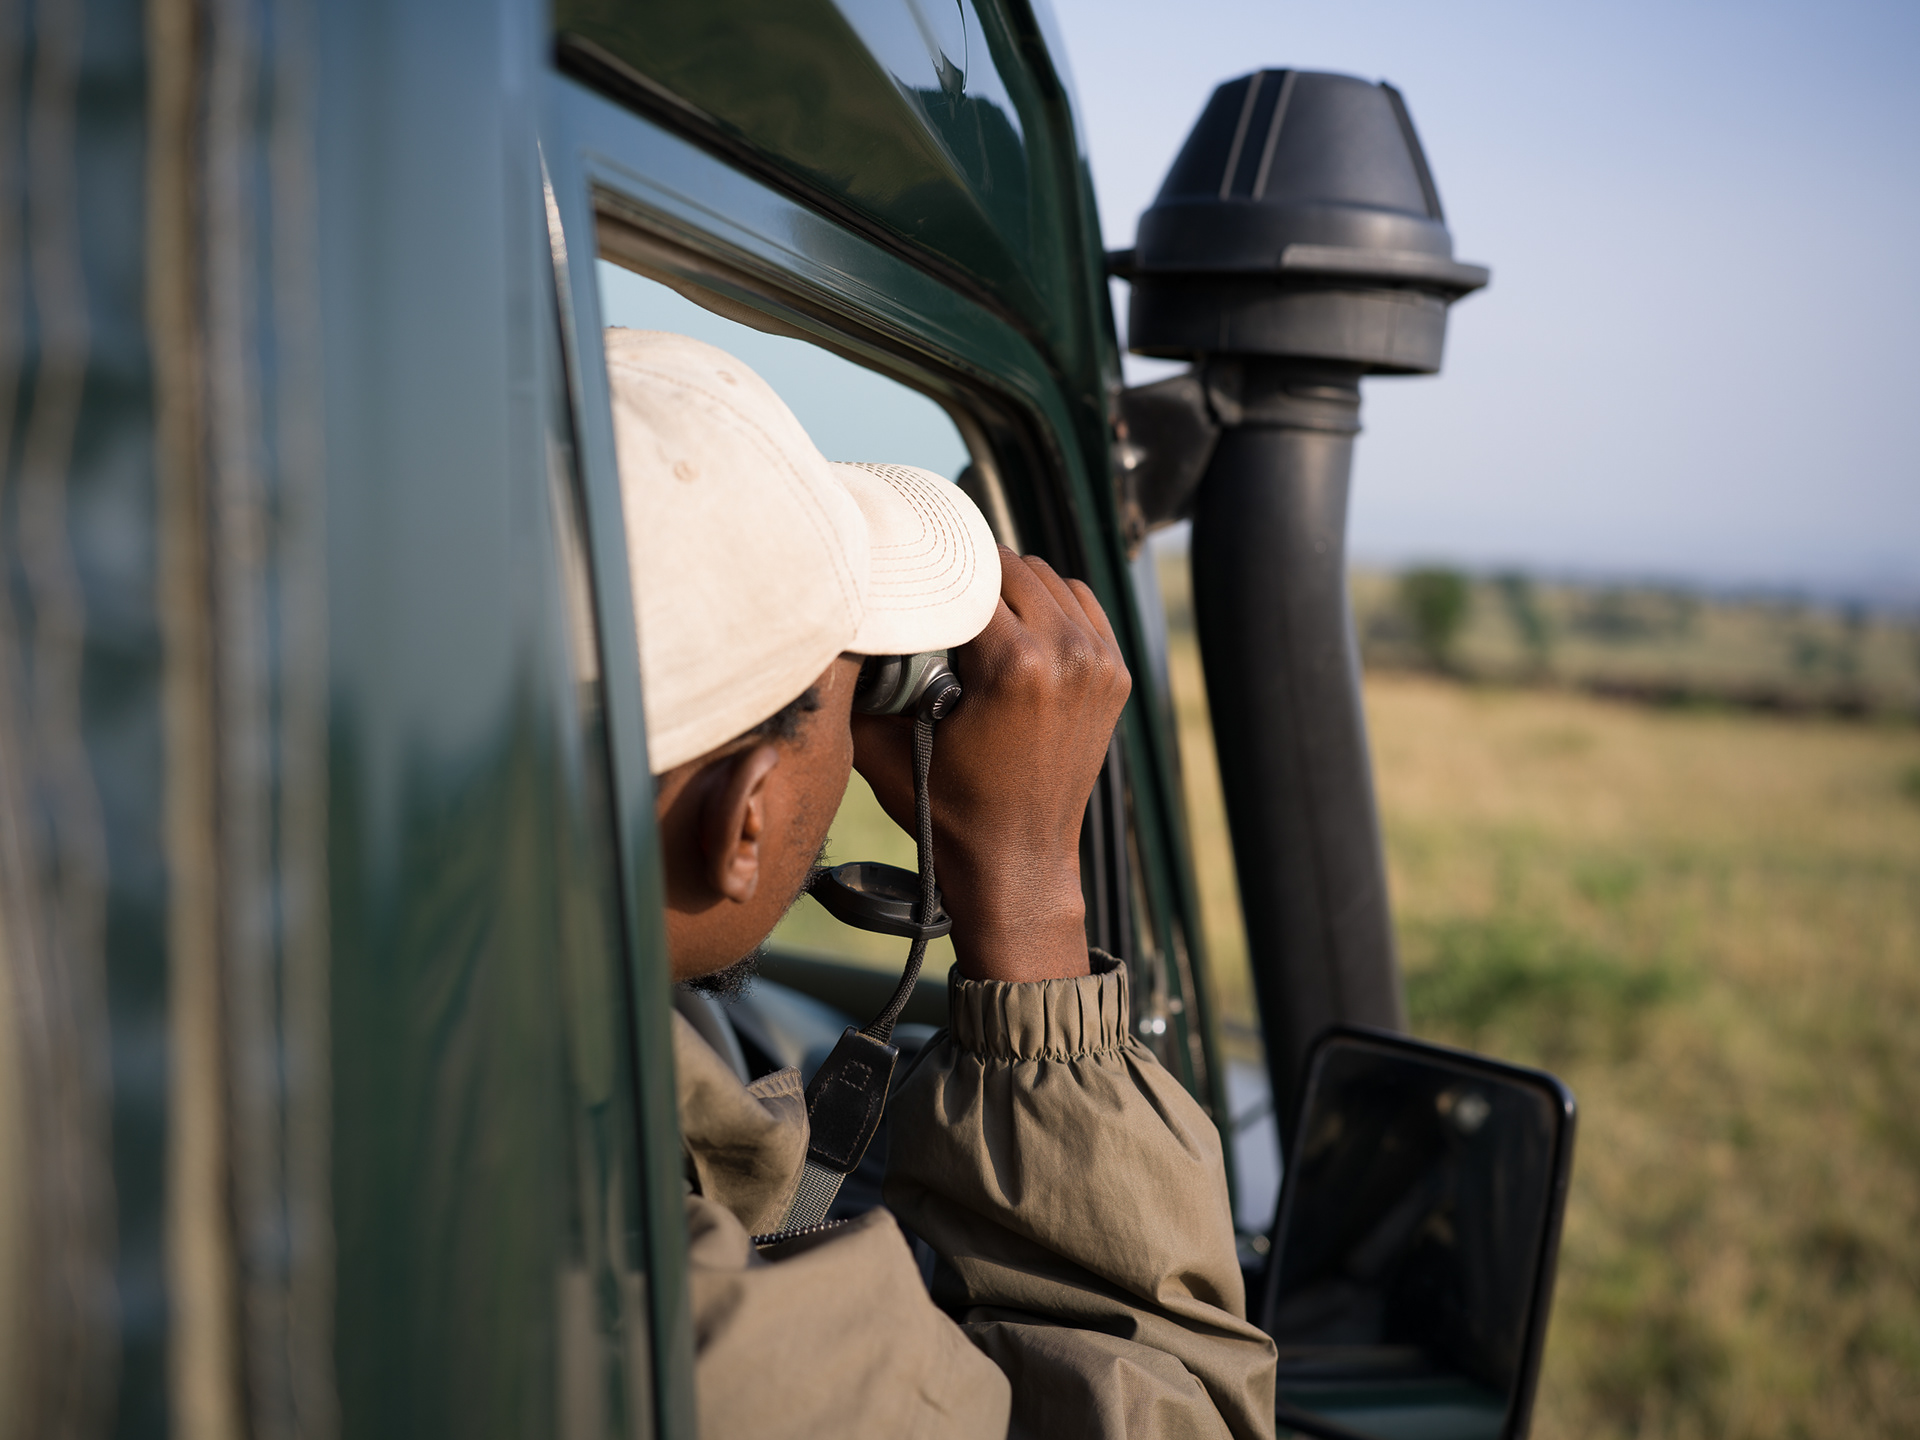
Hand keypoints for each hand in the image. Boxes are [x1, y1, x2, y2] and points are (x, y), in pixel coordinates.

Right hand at [852, 547, 1130, 982]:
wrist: (1017, 864)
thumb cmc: (950, 813)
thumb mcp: (883, 748)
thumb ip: (855, 685)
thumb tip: (831, 633)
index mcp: (1017, 665)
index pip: (967, 575)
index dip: (930, 572)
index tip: (905, 574)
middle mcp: (1068, 655)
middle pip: (1011, 568)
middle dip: (968, 578)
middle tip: (934, 601)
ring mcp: (1099, 663)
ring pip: (1048, 578)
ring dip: (1009, 588)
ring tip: (972, 617)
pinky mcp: (1113, 674)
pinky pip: (1081, 605)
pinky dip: (1049, 605)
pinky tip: (1015, 629)